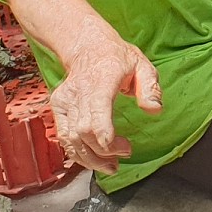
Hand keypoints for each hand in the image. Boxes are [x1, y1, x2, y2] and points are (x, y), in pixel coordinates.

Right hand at [46, 23, 162, 173]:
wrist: (87, 46)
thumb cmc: (117, 58)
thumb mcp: (142, 65)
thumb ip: (150, 88)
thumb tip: (154, 110)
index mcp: (101, 81)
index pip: (96, 113)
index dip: (105, 136)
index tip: (123, 150)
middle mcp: (79, 92)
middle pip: (84, 132)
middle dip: (103, 152)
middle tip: (122, 156)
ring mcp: (65, 100)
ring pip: (71, 139)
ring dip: (90, 159)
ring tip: (109, 166)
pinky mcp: (58, 107)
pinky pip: (64, 136)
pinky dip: (76, 152)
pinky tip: (92, 159)